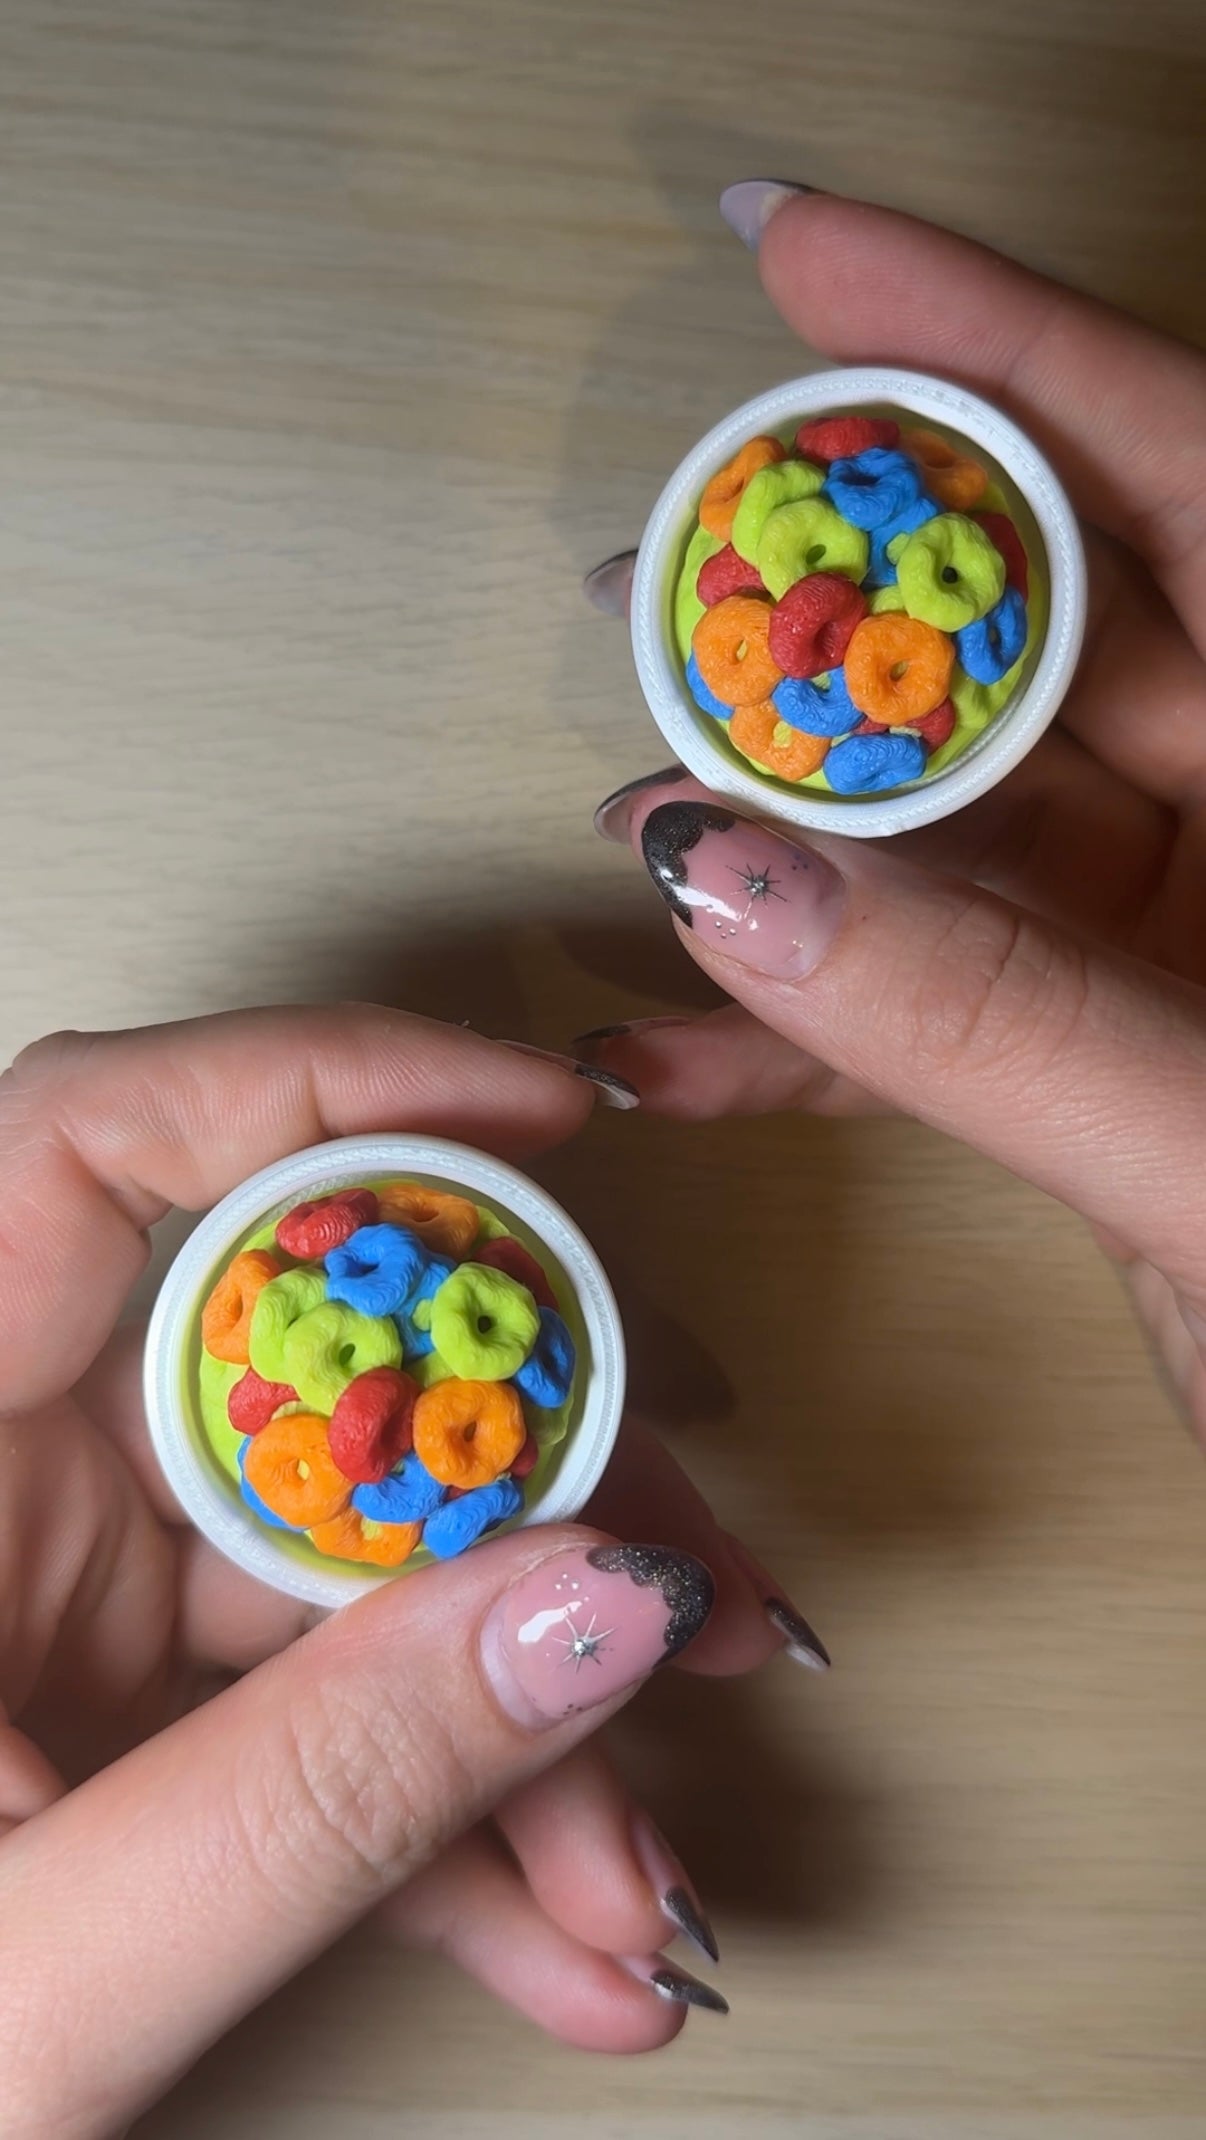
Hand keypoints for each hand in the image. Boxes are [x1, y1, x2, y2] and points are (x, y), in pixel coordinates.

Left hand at [0, 1006, 818, 2136]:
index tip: (542, 1122)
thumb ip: (320, 1791)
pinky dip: (456, 1816)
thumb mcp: (46, 1969)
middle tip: (687, 1586)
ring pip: (356, 1565)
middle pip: (307, 1375)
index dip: (324, 1091)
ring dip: (526, 1716)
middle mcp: (1, 1486)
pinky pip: (327, 1707)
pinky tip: (562, 1927)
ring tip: (636, 1865)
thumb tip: (596, 1604)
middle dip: (534, 1488)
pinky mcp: (132, 1700)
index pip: (94, 1154)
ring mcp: (72, 1593)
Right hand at [582, 190, 1205, 1443]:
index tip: (802, 269)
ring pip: (959, 846)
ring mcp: (1191, 955)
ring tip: (629, 826)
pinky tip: (673, 1051)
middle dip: (835, 621)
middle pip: (1036, 654)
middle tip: (660, 585)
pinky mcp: (1118, 1080)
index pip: (1181, 482)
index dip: (993, 355)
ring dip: (787, 844)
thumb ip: (1005, 1024)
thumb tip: (731, 881)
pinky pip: (945, 1021)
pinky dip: (812, 1040)